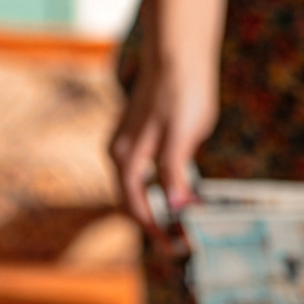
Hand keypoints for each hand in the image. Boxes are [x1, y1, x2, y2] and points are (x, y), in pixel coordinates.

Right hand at [109, 46, 218, 234]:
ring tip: (181, 226)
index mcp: (128, 158)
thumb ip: (176, 173)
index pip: (137, 208)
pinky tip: (176, 194)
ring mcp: (128, 143)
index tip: (177, 248)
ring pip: (135, 188)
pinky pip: (141, 173)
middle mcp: (121, 153)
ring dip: (156, 209)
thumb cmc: (181, 93)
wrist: (177, 55)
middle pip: (132, 202)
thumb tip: (178, 206)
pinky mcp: (139, 135)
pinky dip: (156, 190)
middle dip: (155, 226)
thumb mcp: (183, 136)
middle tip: (181, 245)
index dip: (157, 232)